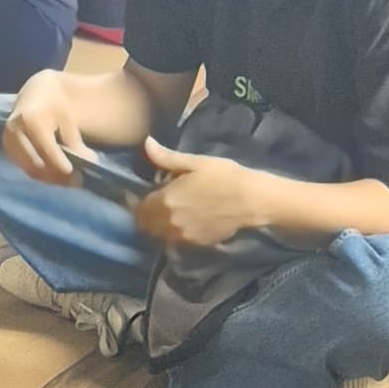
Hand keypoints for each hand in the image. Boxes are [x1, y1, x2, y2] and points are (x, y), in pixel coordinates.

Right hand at [2, 69, 97, 187]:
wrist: (36, 94)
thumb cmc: (56, 106)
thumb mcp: (68, 121)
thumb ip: (76, 143)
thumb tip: (90, 162)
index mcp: (30, 120)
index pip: (46, 150)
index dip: (62, 166)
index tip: (78, 176)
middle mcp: (15, 131)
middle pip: (36, 164)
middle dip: (57, 176)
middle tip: (76, 181)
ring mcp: (8, 141)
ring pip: (30, 169)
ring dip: (50, 177)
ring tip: (68, 178)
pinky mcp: (8, 149)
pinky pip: (25, 168)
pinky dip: (41, 174)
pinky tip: (55, 173)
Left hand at [135, 137, 260, 251]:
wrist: (251, 200)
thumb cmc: (224, 176)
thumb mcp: (195, 162)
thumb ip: (166, 157)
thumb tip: (146, 143)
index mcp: (165, 200)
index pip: (139, 207)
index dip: (137, 202)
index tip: (142, 195)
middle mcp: (169, 222)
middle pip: (146, 225)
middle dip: (146, 216)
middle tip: (155, 205)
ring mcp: (183, 236)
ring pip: (159, 236)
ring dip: (159, 227)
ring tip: (169, 214)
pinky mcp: (196, 244)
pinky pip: (176, 242)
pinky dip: (175, 234)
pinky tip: (184, 223)